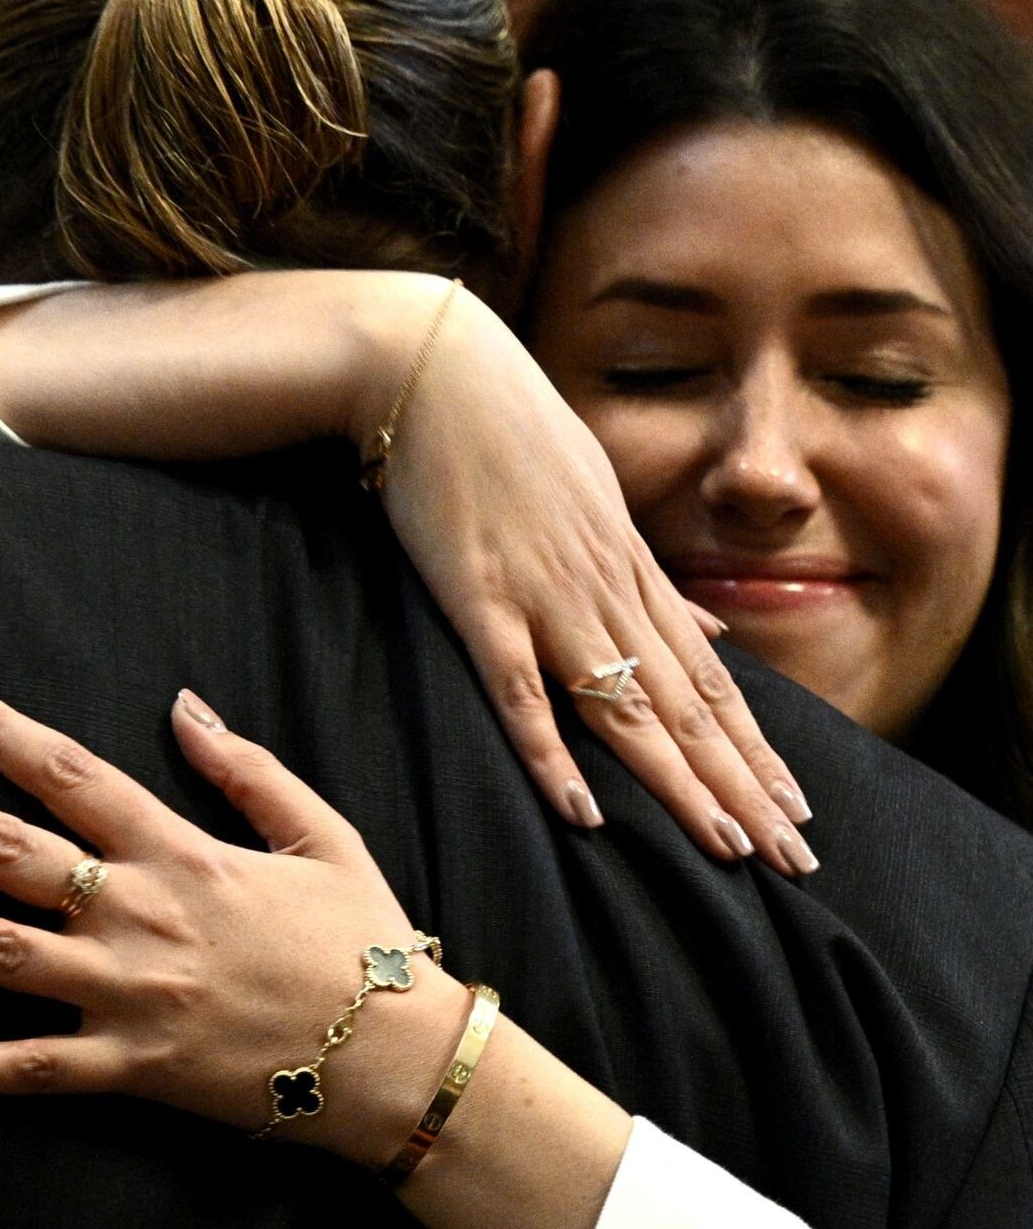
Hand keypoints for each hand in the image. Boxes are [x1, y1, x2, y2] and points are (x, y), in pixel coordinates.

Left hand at [0, 678, 470, 1170]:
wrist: (401, 1060)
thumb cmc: (363, 944)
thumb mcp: (320, 835)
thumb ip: (244, 768)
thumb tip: (181, 704)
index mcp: (177, 851)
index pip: (66, 772)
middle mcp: (138, 913)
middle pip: (3, 851)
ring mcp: (128, 992)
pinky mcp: (131, 1068)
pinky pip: (35, 1069)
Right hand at [357, 281, 814, 873]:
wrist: (432, 370)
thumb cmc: (507, 431)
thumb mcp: (599, 495)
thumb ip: (650, 574)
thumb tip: (712, 628)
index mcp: (630, 569)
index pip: (710, 679)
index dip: (755, 750)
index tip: (796, 811)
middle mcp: (604, 590)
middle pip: (686, 707)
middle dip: (743, 787)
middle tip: (793, 858)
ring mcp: (543, 596)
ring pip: (625, 708)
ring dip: (679, 783)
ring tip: (726, 847)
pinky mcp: (477, 599)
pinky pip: (519, 690)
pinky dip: (550, 752)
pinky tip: (580, 807)